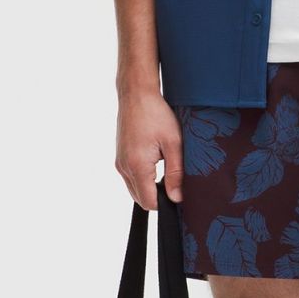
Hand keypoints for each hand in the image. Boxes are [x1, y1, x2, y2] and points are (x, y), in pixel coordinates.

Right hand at [116, 89, 183, 209]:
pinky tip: (155, 160)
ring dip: (150, 186)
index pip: (149, 202)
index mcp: (137, 166)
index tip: (178, 193)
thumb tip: (177, 198)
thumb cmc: (156, 114)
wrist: (136, 94)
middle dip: (157, 195)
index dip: (165, 203)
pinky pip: (131, 177)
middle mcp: (124, 167)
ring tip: (165, 166)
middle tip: (175, 179)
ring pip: (135, 188)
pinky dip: (143, 177)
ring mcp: (119, 162)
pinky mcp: (119, 157)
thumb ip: (175, 173)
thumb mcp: (173, 143)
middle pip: (140, 198)